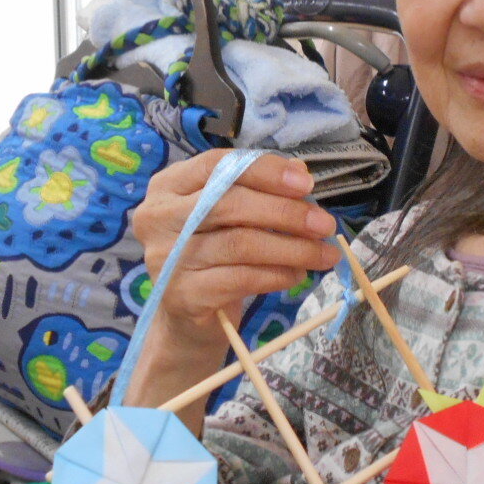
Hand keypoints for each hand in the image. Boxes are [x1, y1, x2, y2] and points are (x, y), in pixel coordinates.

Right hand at [127, 151, 339, 408]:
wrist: (186, 318)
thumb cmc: (212, 256)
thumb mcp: (229, 217)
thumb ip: (257, 191)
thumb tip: (300, 174)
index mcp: (168, 186)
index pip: (217, 165)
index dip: (265, 171)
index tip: (307, 184)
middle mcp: (157, 217)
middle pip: (230, 204)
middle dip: (286, 213)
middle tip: (325, 224)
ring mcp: (166, 258)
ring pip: (241, 244)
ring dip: (293, 248)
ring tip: (324, 254)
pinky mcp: (181, 295)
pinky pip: (241, 279)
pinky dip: (276, 275)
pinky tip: (296, 275)